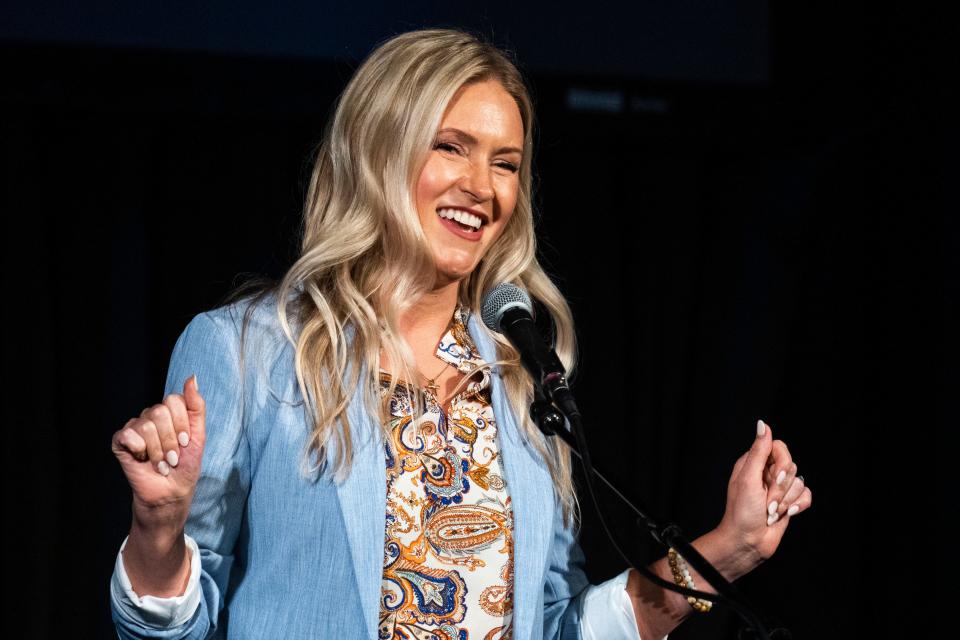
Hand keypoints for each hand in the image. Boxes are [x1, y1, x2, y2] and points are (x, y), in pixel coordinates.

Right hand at [111, 375, 205, 531]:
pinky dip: (140, 450)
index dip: (182, 425)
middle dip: (171, 440)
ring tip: (161, 463)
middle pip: (160, 412)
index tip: (186, 443)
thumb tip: (192, 377)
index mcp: (170, 413)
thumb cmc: (186, 465)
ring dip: (158, 450)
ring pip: (146, 425)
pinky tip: (143, 459)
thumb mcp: (198, 434)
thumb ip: (196, 405)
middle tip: (173, 457)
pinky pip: (128, 434)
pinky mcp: (121, 441)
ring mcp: (135, 428)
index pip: (174, 400)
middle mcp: (151, 417)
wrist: (171, 492)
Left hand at [717, 419, 812, 562]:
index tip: (773, 478)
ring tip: (771, 511)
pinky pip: (807, 495)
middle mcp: (766, 473)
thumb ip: (758, 451)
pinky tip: (786, 514)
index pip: (778, 447)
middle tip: (767, 502)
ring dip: (786, 501)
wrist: (747, 541)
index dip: (781, 463)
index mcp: (753, 463)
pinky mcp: (789, 502)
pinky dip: (798, 506)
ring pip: (800, 482)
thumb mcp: (747, 478)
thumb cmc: (741, 512)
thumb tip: (763, 425)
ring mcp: (779, 488)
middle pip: (791, 465)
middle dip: (781, 487)